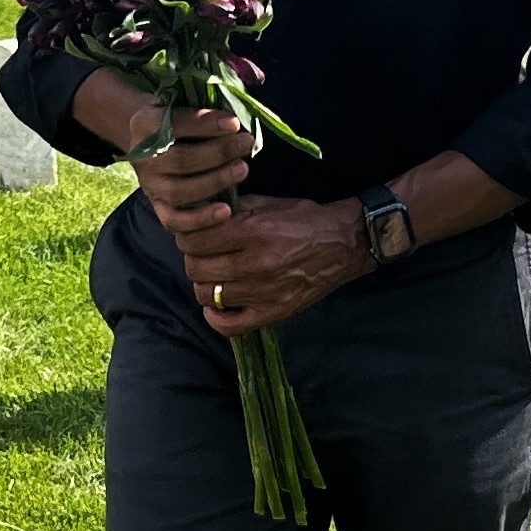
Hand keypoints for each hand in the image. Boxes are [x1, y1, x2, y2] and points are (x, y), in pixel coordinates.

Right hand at [120, 102, 254, 214]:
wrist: (152, 141)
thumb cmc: (178, 119)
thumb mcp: (181, 101)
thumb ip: (203, 100)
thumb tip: (237, 107)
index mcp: (144, 123)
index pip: (174, 124)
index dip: (205, 124)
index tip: (234, 123)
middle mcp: (142, 156)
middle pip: (181, 159)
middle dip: (218, 152)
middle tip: (246, 143)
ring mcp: (149, 184)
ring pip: (181, 190)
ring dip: (216, 181)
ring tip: (243, 169)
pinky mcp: (157, 206)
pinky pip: (175, 220)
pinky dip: (201, 218)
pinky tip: (226, 210)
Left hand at [175, 195, 370, 335]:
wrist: (344, 244)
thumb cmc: (304, 220)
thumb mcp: (267, 203)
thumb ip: (232, 209)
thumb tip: (199, 213)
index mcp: (252, 232)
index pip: (195, 241)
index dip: (186, 237)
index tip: (192, 235)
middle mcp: (255, 264)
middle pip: (196, 268)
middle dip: (192, 259)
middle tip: (202, 254)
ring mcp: (264, 293)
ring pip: (207, 295)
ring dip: (203, 284)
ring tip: (213, 274)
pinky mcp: (274, 313)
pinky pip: (230, 326)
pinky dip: (216, 318)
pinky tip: (217, 305)